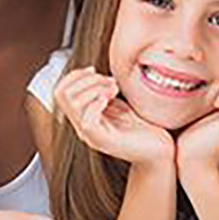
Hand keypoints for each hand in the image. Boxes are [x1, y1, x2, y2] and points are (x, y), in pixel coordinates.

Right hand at [54, 67, 173, 165]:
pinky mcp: (103, 141)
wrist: (159, 148)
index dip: (74, 75)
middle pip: (63, 95)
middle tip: (110, 83)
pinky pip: (87, 121)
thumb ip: (101, 90)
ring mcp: (91, 135)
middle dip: (87, 80)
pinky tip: (111, 99)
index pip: (59, 92)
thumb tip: (89, 72)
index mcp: (83, 117)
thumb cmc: (141, 125)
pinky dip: (97, 103)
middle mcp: (82, 127)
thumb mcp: (117, 103)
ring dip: (95, 88)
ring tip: (114, 90)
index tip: (95, 71)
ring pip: (73, 104)